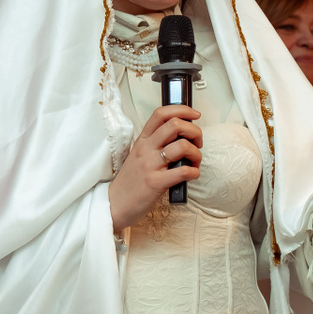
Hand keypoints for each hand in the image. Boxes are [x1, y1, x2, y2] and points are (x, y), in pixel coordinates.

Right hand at [109, 104, 201, 231]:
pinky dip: (194, 172)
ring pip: (182, 146)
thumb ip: (156, 145)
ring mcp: (150, 165)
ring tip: (195, 162)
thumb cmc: (130, 181)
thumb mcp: (139, 156)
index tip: (194, 115)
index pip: (161, 114)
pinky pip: (183, 171)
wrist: (114, 204)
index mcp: (142, 140)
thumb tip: (180, 137)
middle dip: (194, 131)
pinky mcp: (155, 182)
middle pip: (175, 125)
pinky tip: (192, 175)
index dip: (182, 110)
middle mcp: (146, 148)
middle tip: (197, 142)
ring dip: (196, 153)